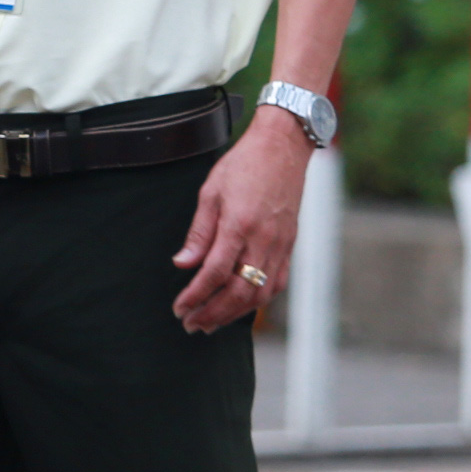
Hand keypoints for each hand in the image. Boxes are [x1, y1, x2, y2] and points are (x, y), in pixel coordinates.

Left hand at [171, 109, 309, 333]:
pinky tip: (241, 308)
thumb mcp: (211, 191)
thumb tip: (183, 263)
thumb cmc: (243, 164)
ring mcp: (280, 245)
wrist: (284, 147)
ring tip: (212, 323)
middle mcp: (263, 240)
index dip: (195, 296)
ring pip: (260, 294)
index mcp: (239, 225)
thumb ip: (199, 231)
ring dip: (234, 314)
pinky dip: (258, 301)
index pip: (214, 273)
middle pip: (239, 292)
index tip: (179, 308)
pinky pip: (277, 283)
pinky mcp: (290, 245)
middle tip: (191, 324)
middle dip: (213, 313)